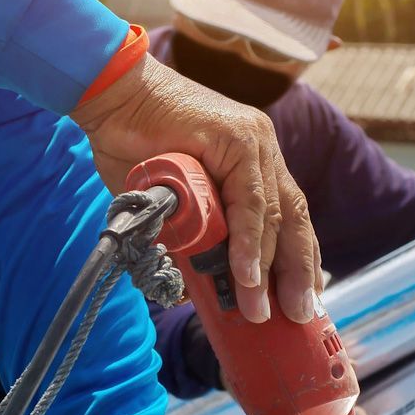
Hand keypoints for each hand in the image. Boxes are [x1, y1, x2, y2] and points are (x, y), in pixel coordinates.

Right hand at [72, 54, 321, 323]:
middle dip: (297, 272)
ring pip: (274, 215)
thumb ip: (187, 237)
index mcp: (254, 163)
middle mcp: (262, 151)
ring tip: (258, 310)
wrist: (112, 98)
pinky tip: (244, 274)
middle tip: (298, 316)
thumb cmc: (133, 148)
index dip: (298, 259)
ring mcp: (254, 141)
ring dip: (265, 269)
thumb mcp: (170, 204)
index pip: (289, 217)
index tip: (302, 298)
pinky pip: (249, 201)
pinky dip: (247, 241)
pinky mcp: (237, 137)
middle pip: (294, 218)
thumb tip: (196, 289)